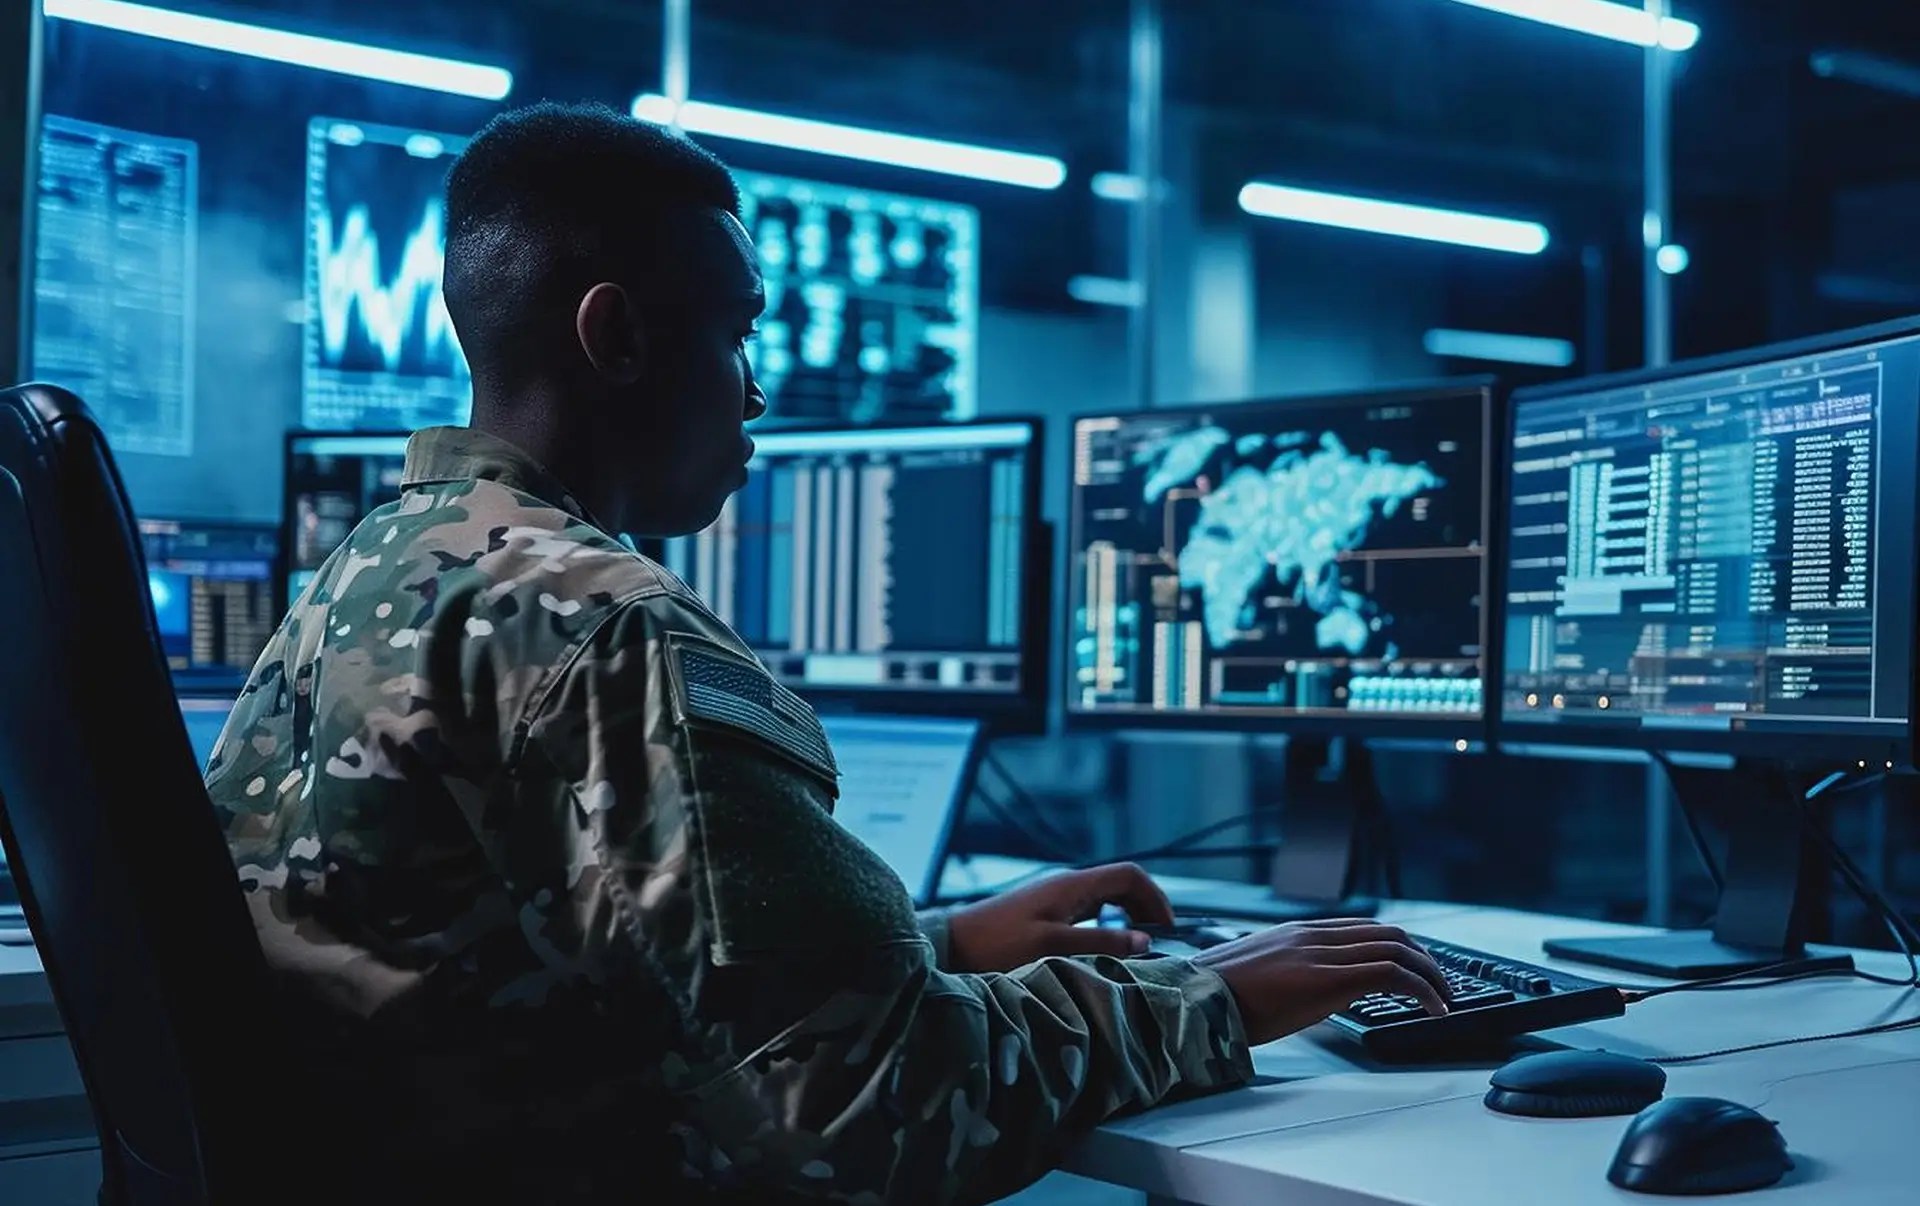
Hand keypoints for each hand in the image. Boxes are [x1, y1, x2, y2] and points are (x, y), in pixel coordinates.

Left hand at [945, 863, 1174, 971]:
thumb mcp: (1052, 948)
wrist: (951, 944)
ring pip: (1105, 899)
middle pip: (1120, 885)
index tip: (1168, 929)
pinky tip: (1104, 950)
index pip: (1129, 875)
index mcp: (1072, 886)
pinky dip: (1106, 925)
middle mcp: (1066, 885)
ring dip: (1126, 918)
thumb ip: (1101, 944)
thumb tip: (1144, 940)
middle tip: (1158, 942)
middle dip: (1145, 908)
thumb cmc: (996, 944)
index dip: (1155, 898)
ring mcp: (1054, 898)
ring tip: (1137, 949)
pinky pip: (1088, 912)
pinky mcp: (1043, 913)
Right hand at [1192, 919, 1451, 1044]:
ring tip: (1443, 1000)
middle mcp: (1313, 935)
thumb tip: (1306, 992)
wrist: (1193, 1001)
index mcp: (1296, 933)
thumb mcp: (1257, 977)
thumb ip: (1286, 974)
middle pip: (1388, 933)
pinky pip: (1392, 974)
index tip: (1413, 970)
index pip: (1363, 928)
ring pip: (1397, 948)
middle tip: (1439, 985)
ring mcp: (1321, 954)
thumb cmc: (1214, 997)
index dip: (1397, 947)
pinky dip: (1422, 988)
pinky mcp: (1329, 978)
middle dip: (1423, 958)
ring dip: (1430, 974)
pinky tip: (1432, 1009)